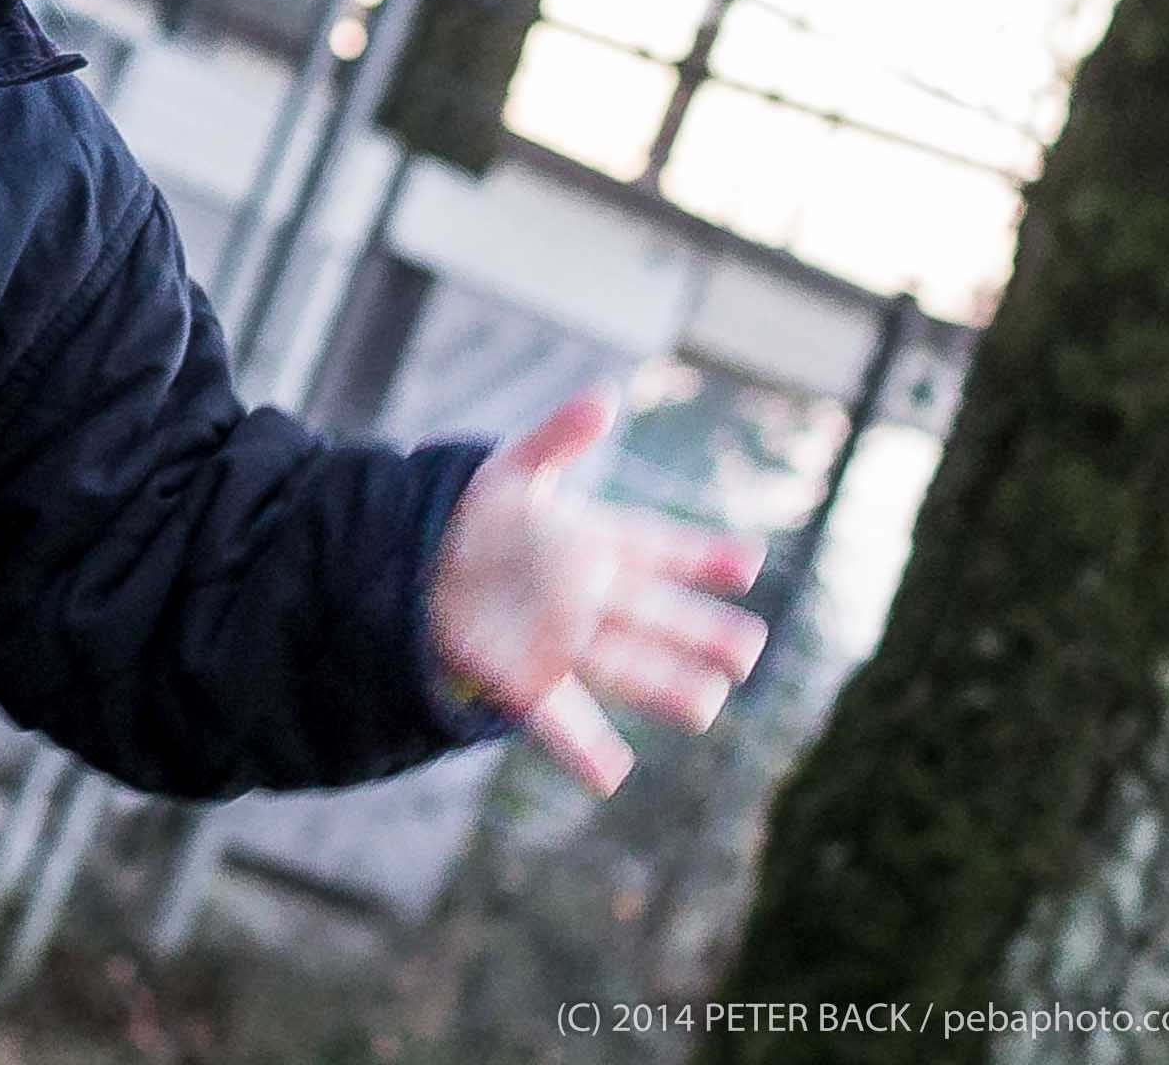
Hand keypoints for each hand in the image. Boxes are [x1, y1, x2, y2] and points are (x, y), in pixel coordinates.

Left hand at [425, 383, 770, 796]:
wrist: (419, 563)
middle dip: (697, 631)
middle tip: (748, 648)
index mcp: (594, 541)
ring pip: (621, 665)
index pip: (658, 546)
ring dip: (660, 686)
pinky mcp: (523, 680)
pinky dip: (581, 746)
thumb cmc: (477, 514)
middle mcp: (588, 597)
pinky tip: (611, 773)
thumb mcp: (514, 467)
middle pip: (652, 615)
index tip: (749, 561)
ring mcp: (559, 640)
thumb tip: (606, 395)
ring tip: (706, 705)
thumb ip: (560, 435)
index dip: (700, 554)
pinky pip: (557, 716)